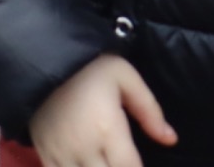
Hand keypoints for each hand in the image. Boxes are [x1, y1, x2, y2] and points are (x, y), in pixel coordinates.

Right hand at [28, 54, 176, 166]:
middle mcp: (84, 148)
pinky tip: (86, 165)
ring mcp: (62, 154)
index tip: (137, 163)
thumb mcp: (125, 78)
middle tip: (122, 160)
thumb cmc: (90, 67)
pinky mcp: (45, 154)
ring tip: (105, 161)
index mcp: (108, 129)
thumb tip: (171, 139)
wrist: (42, 58)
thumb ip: (150, 110)